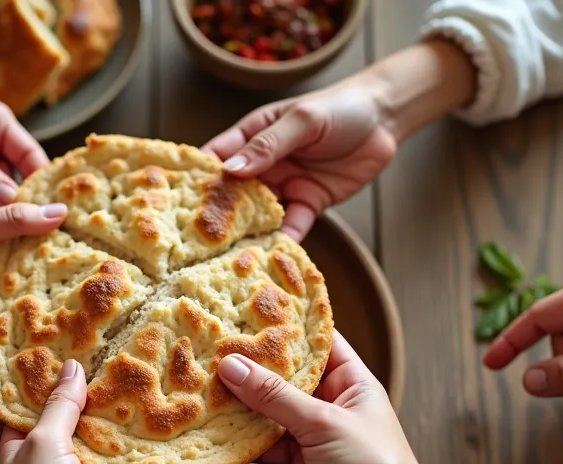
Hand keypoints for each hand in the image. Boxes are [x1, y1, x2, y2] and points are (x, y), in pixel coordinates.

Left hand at [0, 360, 151, 463]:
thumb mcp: (44, 442)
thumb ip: (62, 406)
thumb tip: (72, 368)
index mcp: (26, 443)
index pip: (43, 403)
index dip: (63, 380)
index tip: (88, 351)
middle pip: (84, 427)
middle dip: (107, 405)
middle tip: (136, 370)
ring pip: (112, 454)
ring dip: (133, 435)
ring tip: (160, 401)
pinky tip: (171, 448)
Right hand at [203, 74, 396, 240]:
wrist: (386, 119)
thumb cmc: (340, 108)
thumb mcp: (302, 120)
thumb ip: (269, 145)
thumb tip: (230, 170)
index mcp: (252, 135)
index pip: (217, 157)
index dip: (198, 177)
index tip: (176, 201)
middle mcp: (263, 164)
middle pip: (233, 192)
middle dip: (217, 214)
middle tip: (198, 241)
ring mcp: (285, 185)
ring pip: (259, 214)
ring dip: (248, 233)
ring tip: (229, 256)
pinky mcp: (309, 203)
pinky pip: (292, 225)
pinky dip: (283, 240)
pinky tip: (272, 255)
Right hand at [208, 332, 440, 463]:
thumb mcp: (324, 422)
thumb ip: (275, 397)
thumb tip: (231, 365)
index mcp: (349, 387)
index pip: (316, 347)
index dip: (286, 330)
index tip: (247, 311)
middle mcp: (327, 415)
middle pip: (279, 390)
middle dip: (243, 380)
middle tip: (202, 360)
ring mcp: (310, 452)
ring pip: (262, 433)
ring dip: (230, 426)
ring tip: (191, 410)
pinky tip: (204, 463)